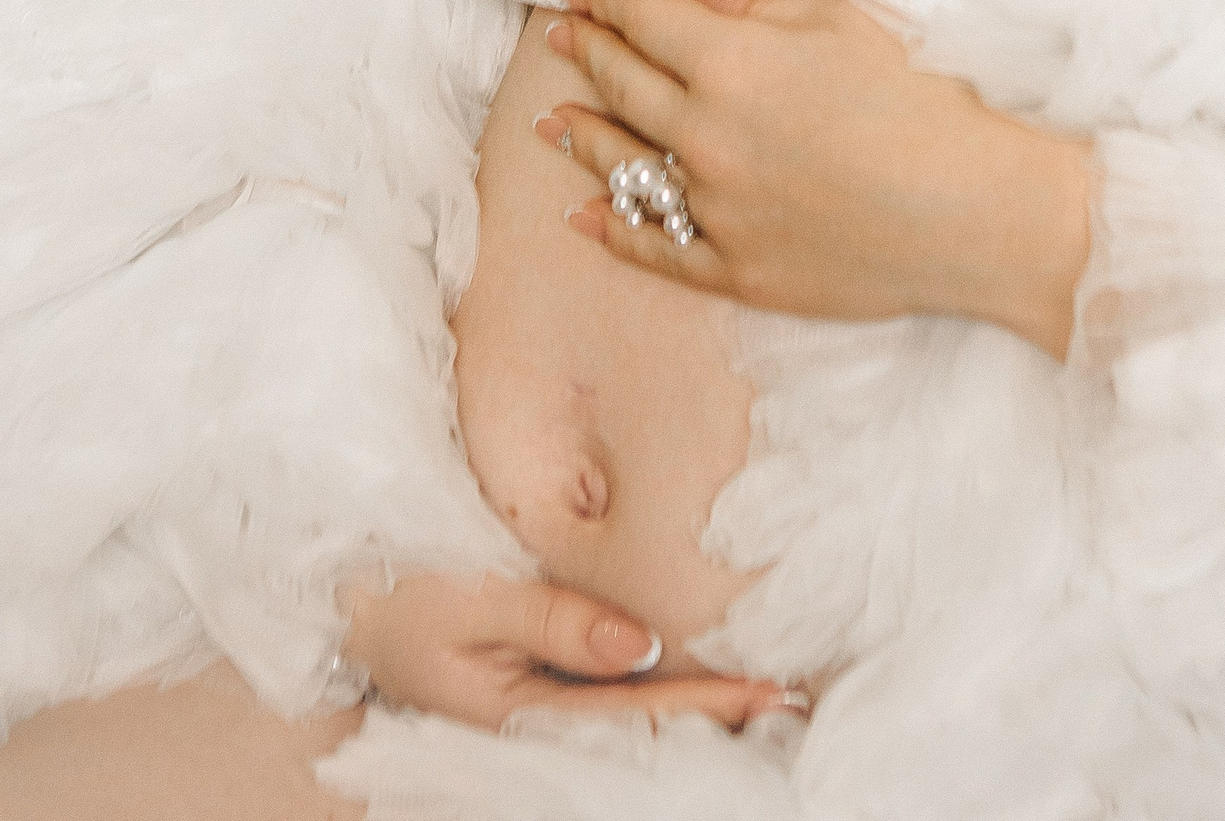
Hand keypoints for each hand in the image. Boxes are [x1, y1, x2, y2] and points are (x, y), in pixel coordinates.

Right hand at [343, 573, 804, 730]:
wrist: (339, 591)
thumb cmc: (401, 582)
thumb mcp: (473, 595)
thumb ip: (556, 620)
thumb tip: (643, 648)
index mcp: (515, 716)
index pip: (634, 716)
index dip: (709, 704)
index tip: (775, 690)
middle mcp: (531, 724)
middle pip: (641, 730)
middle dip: (719, 716)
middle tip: (797, 698)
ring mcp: (529, 709)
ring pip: (628, 716)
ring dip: (697, 705)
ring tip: (770, 694)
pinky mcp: (528, 686)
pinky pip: (604, 696)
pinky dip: (658, 686)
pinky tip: (697, 673)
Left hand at [538, 0, 1089, 356]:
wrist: (971, 209)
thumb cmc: (920, 98)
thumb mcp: (843, 24)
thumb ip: (757, 4)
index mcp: (732, 64)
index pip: (644, 17)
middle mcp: (707, 136)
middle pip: (624, 84)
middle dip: (588, 51)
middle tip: (562, 35)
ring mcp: (715, 209)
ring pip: (624, 165)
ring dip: (582, 135)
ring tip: (550, 118)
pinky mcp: (734, 268)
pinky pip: (654, 248)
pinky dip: (613, 229)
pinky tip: (583, 216)